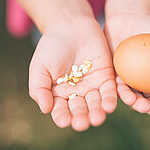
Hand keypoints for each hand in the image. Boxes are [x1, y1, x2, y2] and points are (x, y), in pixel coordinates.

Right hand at [29, 16, 116, 130]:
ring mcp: (92, 86)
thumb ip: (40, 89)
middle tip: (82, 124)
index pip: (61, 111)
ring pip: (96, 104)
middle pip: (80, 110)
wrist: (70, 25)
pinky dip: (110, 99)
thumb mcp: (40, 68)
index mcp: (59, 95)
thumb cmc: (51, 47)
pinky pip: (109, 91)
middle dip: (81, 117)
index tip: (64, 121)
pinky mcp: (106, 77)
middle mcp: (77, 94)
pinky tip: (109, 107)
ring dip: (97, 112)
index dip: (62, 117)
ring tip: (97, 119)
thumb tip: (45, 110)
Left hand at [105, 13, 149, 116]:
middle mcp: (143, 83)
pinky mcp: (112, 75)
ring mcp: (127, 80)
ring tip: (140, 106)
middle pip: (148, 101)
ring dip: (136, 104)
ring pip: (132, 96)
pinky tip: (124, 94)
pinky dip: (120, 92)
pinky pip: (116, 85)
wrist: (128, 16)